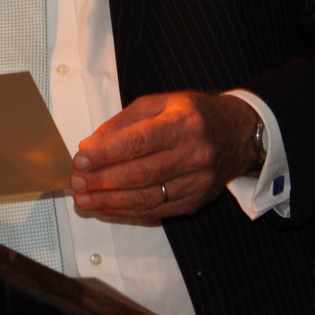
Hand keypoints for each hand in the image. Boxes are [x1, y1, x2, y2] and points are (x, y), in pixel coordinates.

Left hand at [70, 92, 258, 218]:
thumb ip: (124, 122)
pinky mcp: (196, 201)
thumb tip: (91, 145)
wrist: (238, 133)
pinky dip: (128, 210)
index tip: (81, 158)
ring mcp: (198, 181)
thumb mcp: (161, 103)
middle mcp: (195, 153)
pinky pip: (157, 211)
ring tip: (84, 199)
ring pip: (147, 197)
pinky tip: (107, 206)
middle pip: (141, 173)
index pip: (140, 141)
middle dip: (103, 180)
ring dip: (110, 201)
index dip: (107, 153)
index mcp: (185, 123)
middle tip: (77, 182)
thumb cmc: (194, 114)